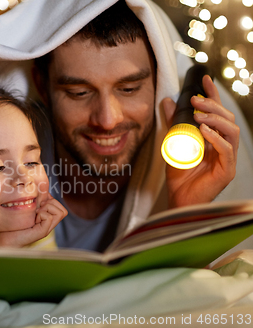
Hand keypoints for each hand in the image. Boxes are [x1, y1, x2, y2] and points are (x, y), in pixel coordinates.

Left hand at [0, 193, 67, 246]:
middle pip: (63, 210)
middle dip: (51, 203)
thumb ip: (32, 202)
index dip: (50, 200)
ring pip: (60, 212)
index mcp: (45, 218)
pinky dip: (42, 214)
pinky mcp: (42, 232)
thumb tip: (38, 190)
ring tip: (36, 212)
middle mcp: (48, 224)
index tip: (37, 202)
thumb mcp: (23, 209)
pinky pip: (49, 218)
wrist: (2, 238)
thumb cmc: (11, 224)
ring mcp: (46, 228)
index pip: (59, 206)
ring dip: (48, 208)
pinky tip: (33, 218)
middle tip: (37, 208)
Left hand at [163, 75, 238, 207]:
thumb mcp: (173, 143)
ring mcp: (227, 159)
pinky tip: (203, 131)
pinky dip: (216, 138)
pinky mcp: (226, 171)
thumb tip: (167, 101)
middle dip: (212, 105)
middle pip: (227, 119)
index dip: (213, 95)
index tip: (204, 79)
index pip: (217, 113)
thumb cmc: (179, 175)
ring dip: (215, 119)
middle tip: (194, 100)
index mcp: (214, 139)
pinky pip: (227, 151)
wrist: (178, 199)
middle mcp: (224, 147)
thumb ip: (173, 123)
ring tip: (198, 114)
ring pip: (232, 132)